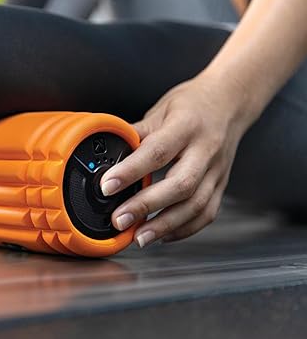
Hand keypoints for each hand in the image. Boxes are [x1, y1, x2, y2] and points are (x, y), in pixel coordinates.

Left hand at [100, 74, 255, 246]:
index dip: (131, 171)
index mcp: (186, 126)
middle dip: (147, 206)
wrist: (231, 101)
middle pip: (180, 184)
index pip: (157, 152)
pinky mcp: (222, 184)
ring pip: (196, 205)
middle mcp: (206, 150)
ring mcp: (217, 170)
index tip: (107, 186)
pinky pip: (207, 213)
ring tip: (138, 237)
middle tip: (119, 220)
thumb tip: (107, 155)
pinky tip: (162, 236)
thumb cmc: (192, 105)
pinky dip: (184, 229)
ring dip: (165, 225)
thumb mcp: (160, 110)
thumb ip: (135, 134)